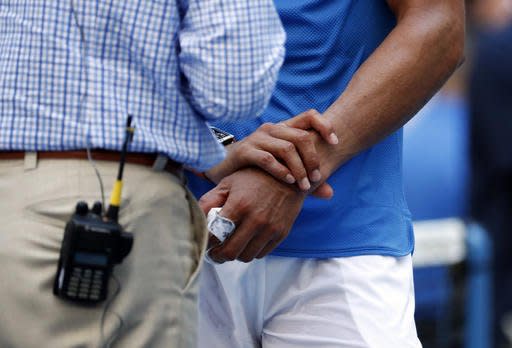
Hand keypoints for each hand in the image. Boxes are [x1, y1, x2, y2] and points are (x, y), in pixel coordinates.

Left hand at [199, 168, 305, 262]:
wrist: (288, 174)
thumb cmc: (253, 177)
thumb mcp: (228, 183)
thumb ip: (209, 201)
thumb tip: (194, 218)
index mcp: (239, 205)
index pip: (216, 236)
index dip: (206, 244)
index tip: (204, 244)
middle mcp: (255, 219)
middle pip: (230, 252)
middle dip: (218, 256)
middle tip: (214, 253)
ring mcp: (270, 228)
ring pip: (246, 256)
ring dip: (235, 255)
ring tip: (231, 246)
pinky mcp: (281, 233)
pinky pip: (261, 253)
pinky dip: (251, 251)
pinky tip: (246, 242)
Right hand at [205, 109, 337, 191]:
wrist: (222, 169)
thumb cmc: (256, 169)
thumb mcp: (283, 171)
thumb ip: (305, 179)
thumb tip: (330, 194)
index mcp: (283, 129)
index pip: (309, 116)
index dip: (325, 126)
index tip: (334, 143)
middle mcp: (272, 129)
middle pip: (301, 136)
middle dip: (313, 159)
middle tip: (316, 178)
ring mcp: (257, 139)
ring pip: (287, 148)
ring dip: (299, 169)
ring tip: (304, 186)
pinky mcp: (244, 151)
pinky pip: (267, 159)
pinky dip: (281, 171)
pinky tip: (288, 182)